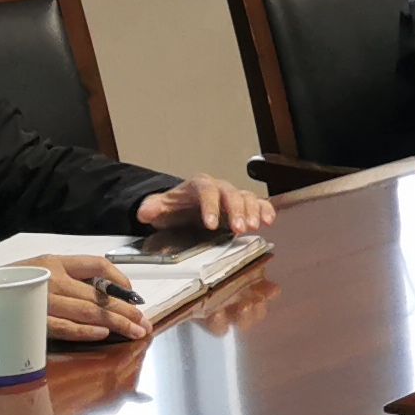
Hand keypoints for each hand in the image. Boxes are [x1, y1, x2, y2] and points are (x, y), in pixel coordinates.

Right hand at [0, 259, 151, 346]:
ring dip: (115, 322)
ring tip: (136, 332)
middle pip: (98, 293)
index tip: (134, 295)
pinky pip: (61, 326)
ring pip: (86, 310)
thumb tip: (100, 297)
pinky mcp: (28, 320)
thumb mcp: (35, 273)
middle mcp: (50, 276)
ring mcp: (40, 298)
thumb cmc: (2, 288)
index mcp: (52, 261)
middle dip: (126, 309)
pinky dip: (83, 330)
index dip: (119, 280)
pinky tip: (102, 334)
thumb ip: (64, 281)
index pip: (97, 264)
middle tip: (145, 323)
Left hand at [138, 174, 274, 239]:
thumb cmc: (175, 208)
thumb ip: (153, 208)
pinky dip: (265, 210)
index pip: (206, 190)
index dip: (210, 206)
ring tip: (253, 228)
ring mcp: (232, 196)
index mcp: (198, 186)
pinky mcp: (243, 206)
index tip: (210, 224)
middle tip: (239, 229)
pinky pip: (258, 203)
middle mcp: (218, 188)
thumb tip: (145, 211)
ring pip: (247, 197)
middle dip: (236, 211)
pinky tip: (269, 221)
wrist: (184, 207)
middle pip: (231, 194)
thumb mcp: (160, 208)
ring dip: (252, 212)